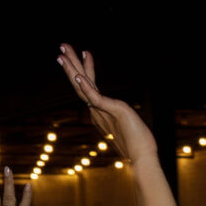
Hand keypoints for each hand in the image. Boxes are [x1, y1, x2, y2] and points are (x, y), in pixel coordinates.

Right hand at [55, 45, 158, 165]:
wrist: (142, 159)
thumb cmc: (139, 146)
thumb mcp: (128, 127)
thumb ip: (121, 120)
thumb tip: (124, 118)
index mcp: (100, 113)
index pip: (88, 88)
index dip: (85, 70)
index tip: (82, 54)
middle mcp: (97, 111)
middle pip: (80, 83)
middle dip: (72, 63)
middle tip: (62, 45)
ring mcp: (102, 112)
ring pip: (82, 86)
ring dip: (73, 68)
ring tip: (63, 53)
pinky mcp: (112, 112)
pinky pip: (95, 98)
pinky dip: (86, 87)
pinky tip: (78, 77)